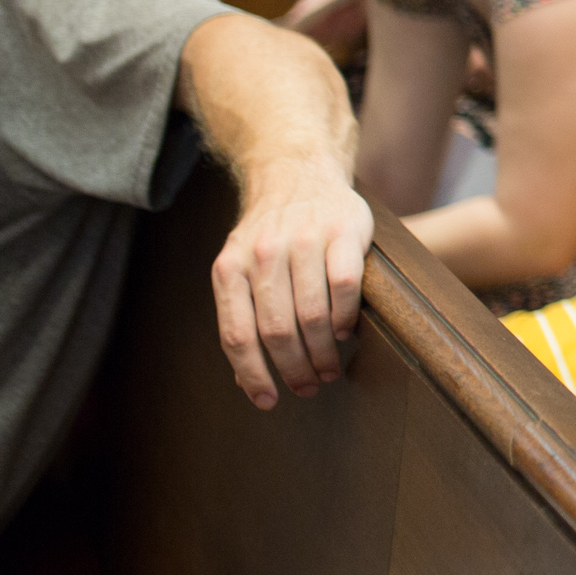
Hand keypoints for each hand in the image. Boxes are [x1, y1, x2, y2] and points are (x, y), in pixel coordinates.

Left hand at [213, 162, 373, 408]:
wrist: (296, 173)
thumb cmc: (270, 234)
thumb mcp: (240, 268)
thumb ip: (242, 315)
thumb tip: (245, 379)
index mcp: (230, 267)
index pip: (238, 335)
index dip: (253, 375)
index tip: (268, 401)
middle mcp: (262, 253)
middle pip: (278, 330)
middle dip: (295, 369)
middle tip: (308, 387)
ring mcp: (304, 239)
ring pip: (313, 314)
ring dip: (324, 352)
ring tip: (329, 369)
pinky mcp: (342, 231)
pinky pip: (346, 286)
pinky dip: (345, 318)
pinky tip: (344, 332)